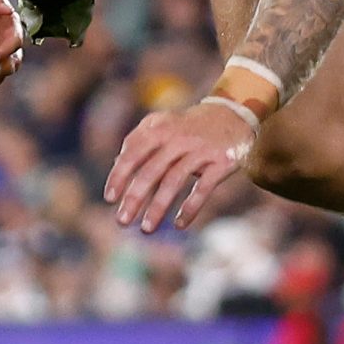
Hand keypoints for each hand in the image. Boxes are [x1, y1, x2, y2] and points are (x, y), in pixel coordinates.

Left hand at [105, 99, 256, 234]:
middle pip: (151, 170)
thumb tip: (116, 164)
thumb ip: (140, 140)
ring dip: (158, 207)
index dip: (119, 176)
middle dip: (134, 197)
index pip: (133, 152)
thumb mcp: (164, 124)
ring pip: (175, 181)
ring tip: (146, 229)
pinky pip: (203, 188)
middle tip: (122, 221)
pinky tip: (179, 224)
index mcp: (161, 128)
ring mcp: (201, 150)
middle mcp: (179, 137)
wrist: (233, 114)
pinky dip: (190, 208)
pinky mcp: (221, 162)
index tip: (110, 198)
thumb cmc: (190, 126)